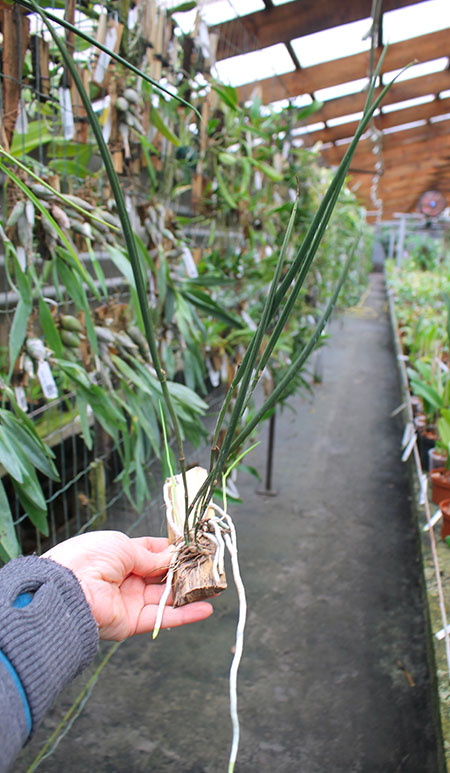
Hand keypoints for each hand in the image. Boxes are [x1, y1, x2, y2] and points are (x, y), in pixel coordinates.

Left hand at [41, 530, 212, 640]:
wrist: (67, 589)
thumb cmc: (89, 558)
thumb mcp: (123, 546)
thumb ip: (151, 555)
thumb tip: (172, 557)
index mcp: (119, 555)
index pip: (151, 551)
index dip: (171, 549)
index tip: (193, 546)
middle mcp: (126, 578)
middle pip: (161, 575)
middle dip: (184, 571)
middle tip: (208, 566)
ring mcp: (130, 601)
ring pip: (166, 597)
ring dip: (189, 592)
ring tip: (212, 586)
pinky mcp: (132, 622)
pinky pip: (162, 618)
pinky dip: (185, 614)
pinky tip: (205, 608)